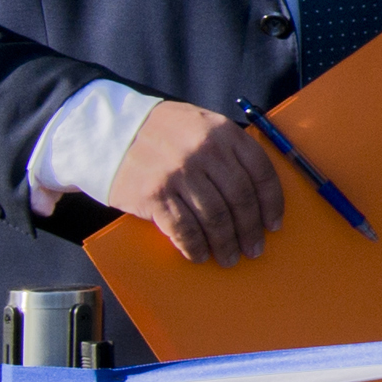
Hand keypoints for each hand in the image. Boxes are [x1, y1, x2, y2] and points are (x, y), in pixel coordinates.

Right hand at [103, 102, 286, 264]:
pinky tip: (200, 255)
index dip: (271, 203)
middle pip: (240, 199)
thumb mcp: (202, 125)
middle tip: (254, 248)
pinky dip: (195, 246)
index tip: (274, 224)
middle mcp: (204, 151)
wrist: (108, 132)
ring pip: (215, 218)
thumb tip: (260, 194)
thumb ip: (230, 150)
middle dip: (250, 229)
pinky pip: (184, 229)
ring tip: (229, 257)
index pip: (260, 172)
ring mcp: (178, 173)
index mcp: (222, 132)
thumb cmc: (164, 133)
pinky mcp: (154, 194)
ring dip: (225, 243)